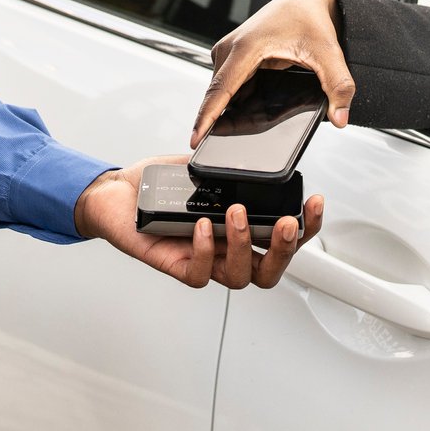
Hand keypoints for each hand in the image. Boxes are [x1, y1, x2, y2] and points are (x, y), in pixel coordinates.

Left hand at [74, 156, 324, 289]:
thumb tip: (253, 155)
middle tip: (285, 223)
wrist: (117, 192)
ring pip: (239, 276)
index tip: (313, 203)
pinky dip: (206, 251)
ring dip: (244, 245)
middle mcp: (227, 248)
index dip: (307, 227)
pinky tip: (202, 226)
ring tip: (237, 212)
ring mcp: (204, 259)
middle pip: (271, 269)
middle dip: (285, 249)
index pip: (284, 237)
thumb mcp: (202, 166)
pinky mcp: (175, 265)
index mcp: (242, 227)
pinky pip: (199, 273)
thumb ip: (229, 167)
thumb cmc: (159, 183)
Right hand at [196, 0, 354, 145]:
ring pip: (222, 90)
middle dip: (219, 120)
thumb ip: (338, 86)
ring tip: (243, 125)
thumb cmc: (311, 19)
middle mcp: (230, 47)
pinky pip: (228, 83)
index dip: (206, 117)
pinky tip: (249, 107)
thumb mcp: (329, 53)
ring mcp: (229, 50)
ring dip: (229, 109)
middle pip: (218, 93)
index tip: (195, 139)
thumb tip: (340, 117)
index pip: (220, 89)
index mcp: (246, 47)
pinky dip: (236, 98)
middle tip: (227, 144)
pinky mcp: (233, 54)